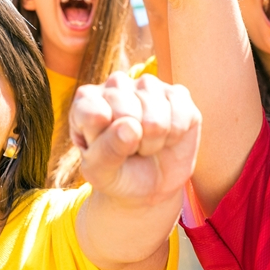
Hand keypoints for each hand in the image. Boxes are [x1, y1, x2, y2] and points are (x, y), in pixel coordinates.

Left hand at [72, 73, 199, 204]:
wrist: (151, 185)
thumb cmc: (118, 174)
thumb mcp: (101, 172)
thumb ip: (106, 151)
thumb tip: (131, 126)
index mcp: (87, 99)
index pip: (93, 113)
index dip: (103, 141)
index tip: (103, 151)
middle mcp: (117, 84)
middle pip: (126, 112)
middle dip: (131, 143)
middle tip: (129, 149)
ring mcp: (149, 85)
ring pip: (155, 117)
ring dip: (153, 142)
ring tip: (146, 145)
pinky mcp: (178, 93)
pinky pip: (181, 115)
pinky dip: (175, 136)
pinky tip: (167, 137)